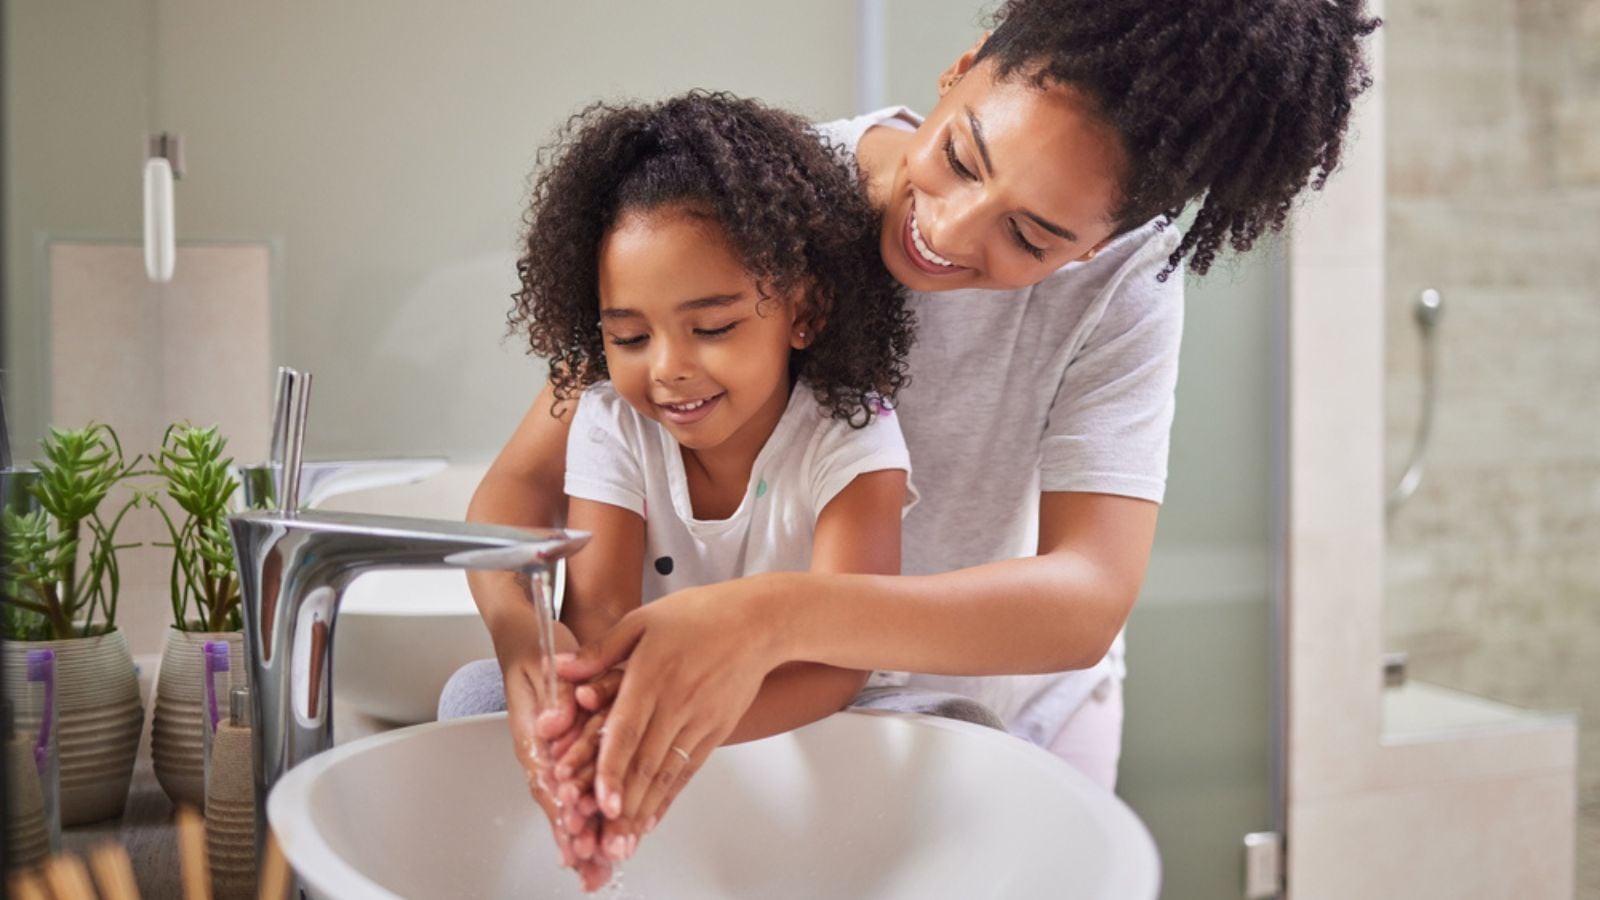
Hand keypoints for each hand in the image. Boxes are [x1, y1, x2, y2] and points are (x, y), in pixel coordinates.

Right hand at [498, 648, 614, 887]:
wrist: (529, 635)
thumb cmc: (538, 647)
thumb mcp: (546, 664)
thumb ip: (553, 698)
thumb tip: (552, 726)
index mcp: (533, 732)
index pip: (547, 779)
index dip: (563, 808)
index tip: (578, 832)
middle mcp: (540, 748)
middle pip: (555, 802)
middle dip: (574, 837)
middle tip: (592, 867)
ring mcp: (551, 752)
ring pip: (566, 801)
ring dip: (581, 835)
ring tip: (597, 868)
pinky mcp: (565, 749)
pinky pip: (575, 789)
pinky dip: (587, 815)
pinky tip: (598, 838)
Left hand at [557, 576, 784, 832]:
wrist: (758, 623)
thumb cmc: (700, 615)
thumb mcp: (643, 620)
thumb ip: (602, 650)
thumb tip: (563, 668)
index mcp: (651, 675)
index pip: (627, 730)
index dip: (611, 768)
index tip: (600, 799)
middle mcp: (675, 703)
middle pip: (646, 762)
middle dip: (624, 803)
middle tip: (606, 836)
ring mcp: (698, 720)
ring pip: (666, 772)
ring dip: (644, 808)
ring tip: (625, 838)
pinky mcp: (714, 730)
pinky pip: (688, 770)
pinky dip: (669, 796)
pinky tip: (653, 817)